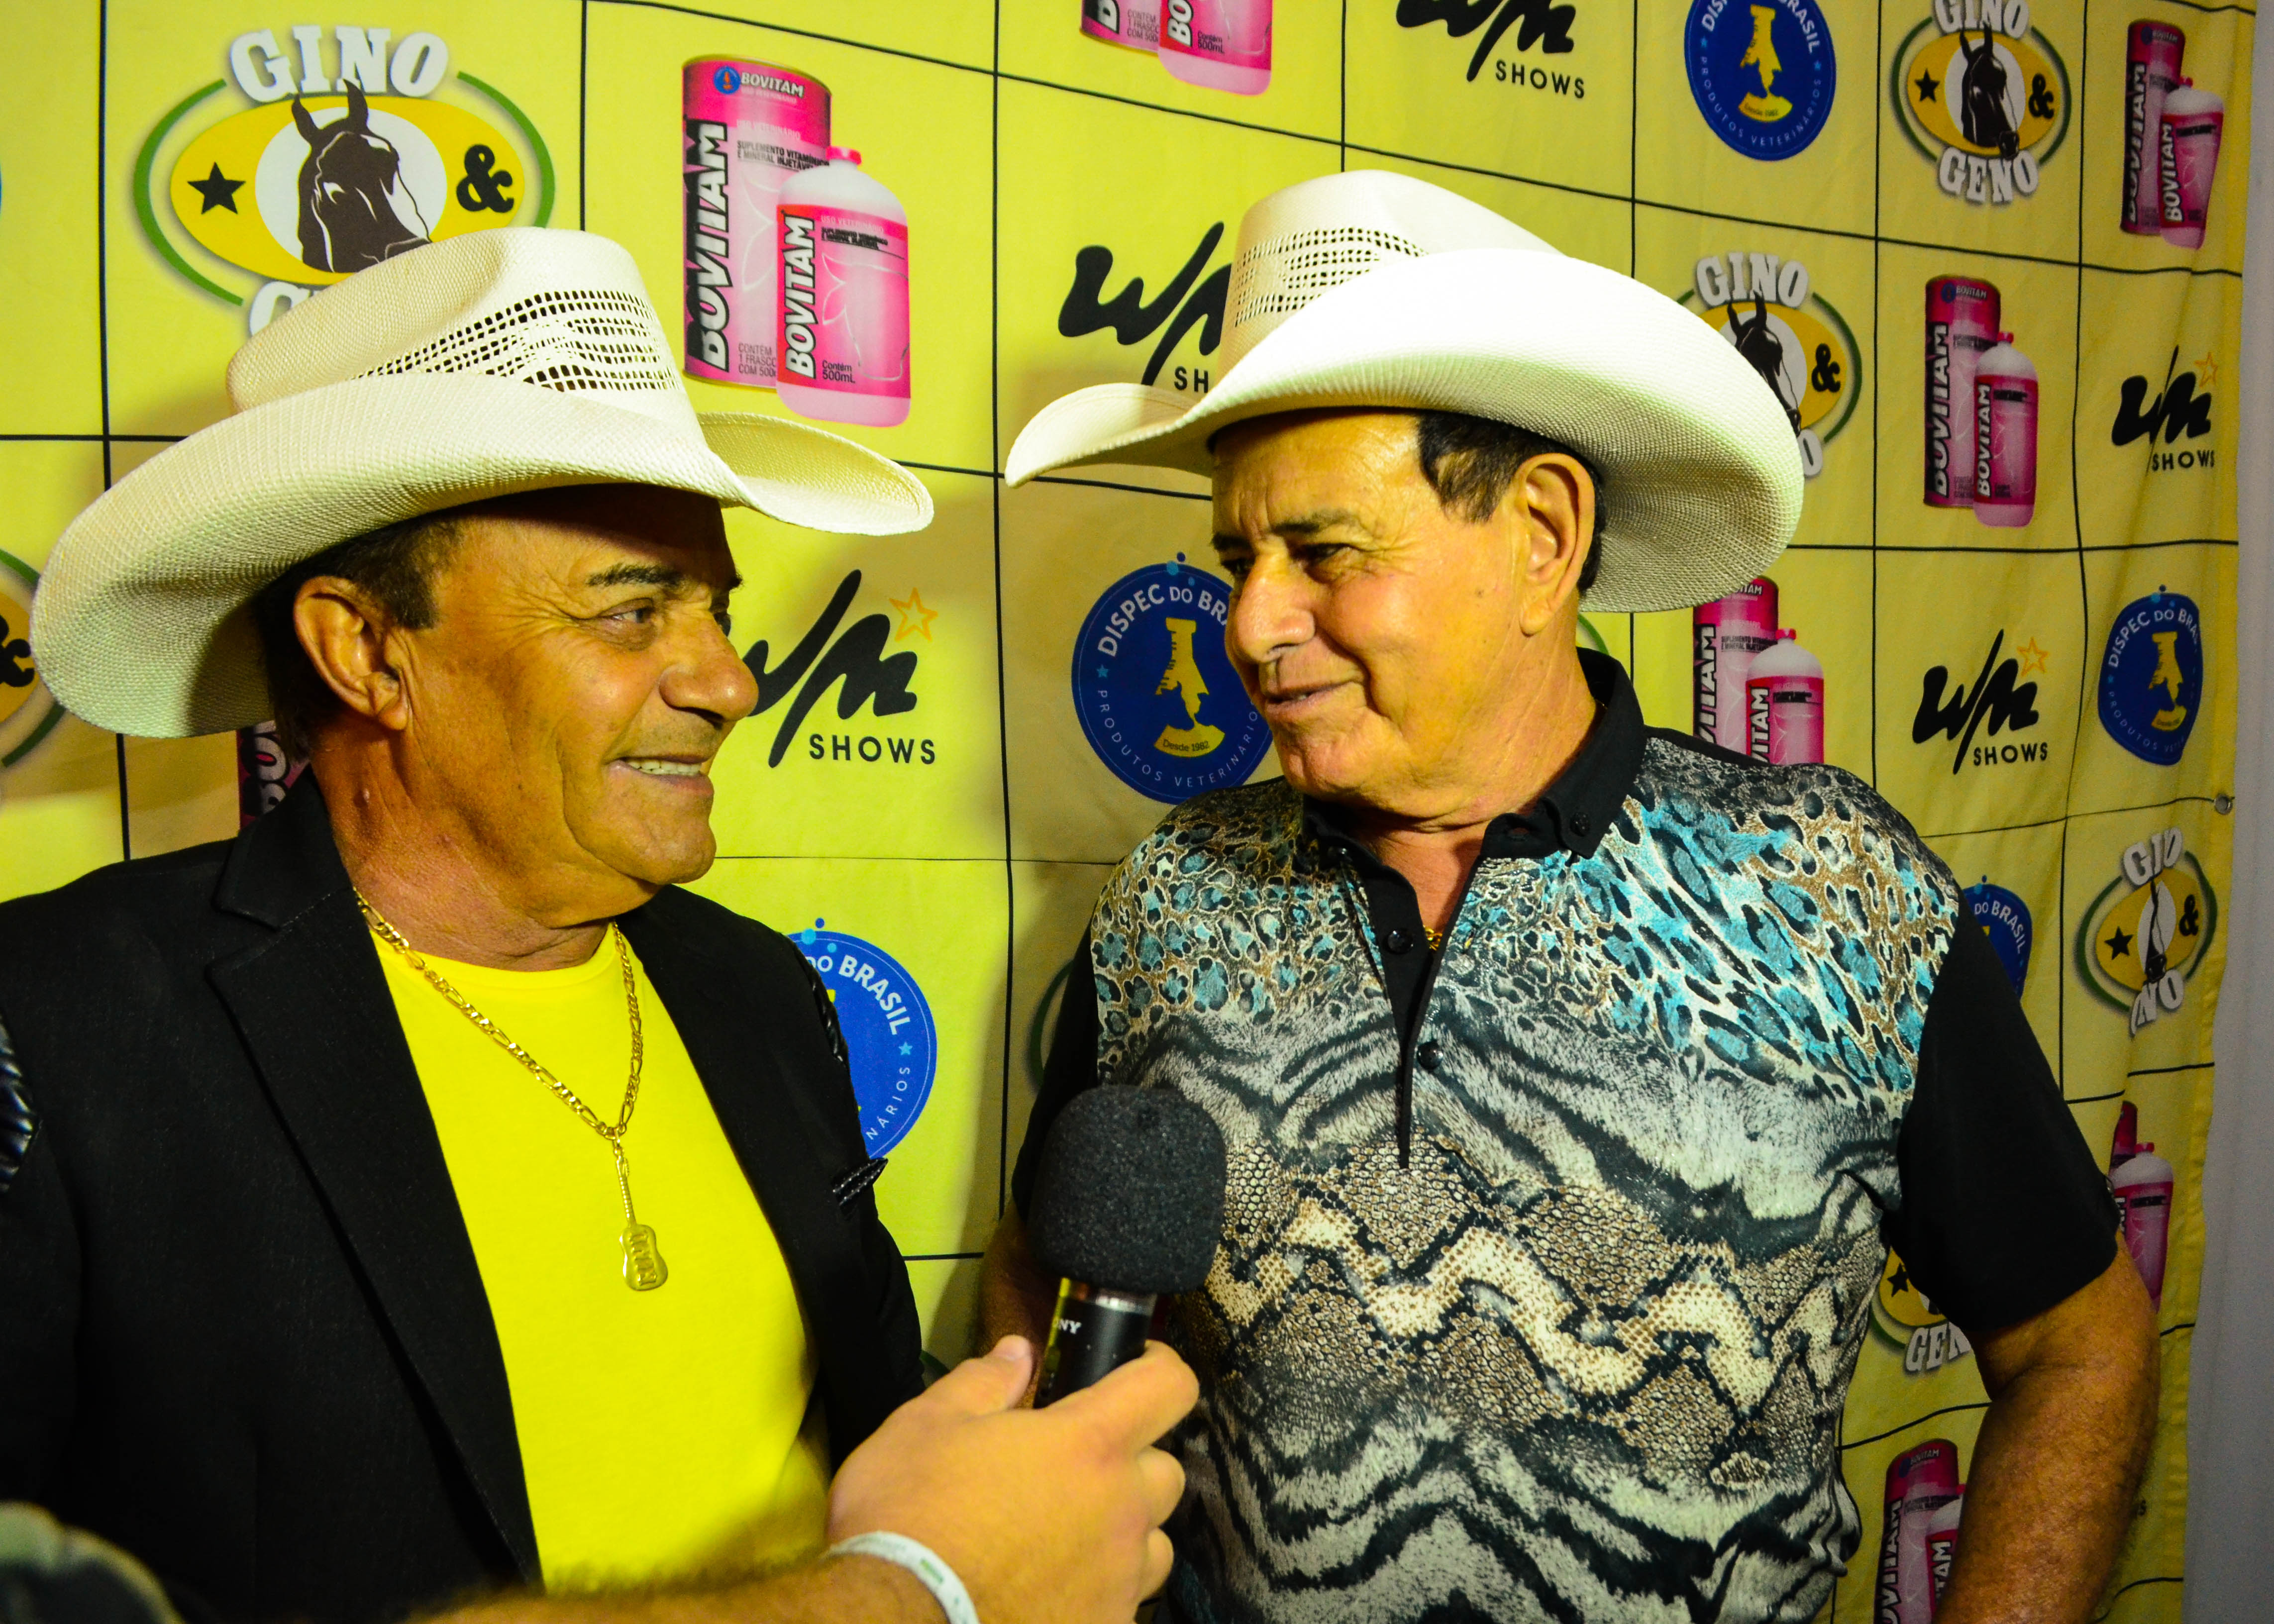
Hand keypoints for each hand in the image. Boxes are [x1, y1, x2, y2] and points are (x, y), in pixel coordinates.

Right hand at [827, 1336, 1196, 1623]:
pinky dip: (1099, 1590)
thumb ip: (984, 1382)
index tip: (1137, 1366)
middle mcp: (1122, 1511)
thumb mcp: (927, 1424)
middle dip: (1130, 1462)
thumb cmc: (910, 1513)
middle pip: (1165, 1472)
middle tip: (1076, 1468)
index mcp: (1089, 1446)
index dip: (1159, 1366)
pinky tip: (1052, 1590)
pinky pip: (1124, 1602)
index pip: (1169, 1386)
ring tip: (1068, 1537)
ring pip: (1152, 1545)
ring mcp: (1120, 1580)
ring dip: (1123, 1532)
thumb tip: (1019, 1352)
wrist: (897, 1619)